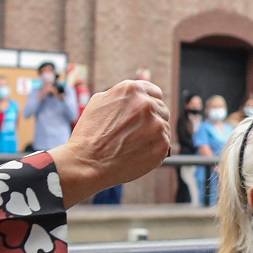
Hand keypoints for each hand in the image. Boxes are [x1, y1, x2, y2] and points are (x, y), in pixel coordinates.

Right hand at [53, 80, 171, 200]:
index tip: (146, 115)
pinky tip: (138, 154)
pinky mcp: (162, 144)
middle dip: (152, 120)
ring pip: (164, 128)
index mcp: (133, 90)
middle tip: (138, 134)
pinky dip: (155, 150)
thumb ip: (121, 97)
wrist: (86, 162)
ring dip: (154, 136)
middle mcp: (147, 104)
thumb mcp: (99, 102)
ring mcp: (157, 124)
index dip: (150, 104)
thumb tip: (134, 98)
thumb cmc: (89, 134)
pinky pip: (165, 145)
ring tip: (134, 145)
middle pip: (162, 110)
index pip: (155, 93)